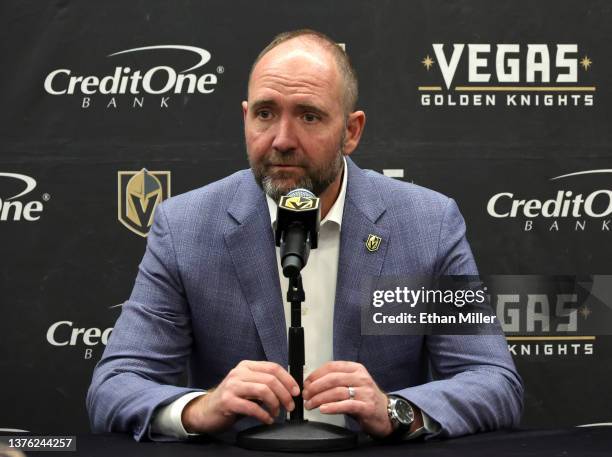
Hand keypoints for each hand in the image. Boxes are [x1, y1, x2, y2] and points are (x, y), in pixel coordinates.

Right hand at [181, 360, 299, 433]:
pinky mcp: (228, 401)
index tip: (296, 391)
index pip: (273, 367)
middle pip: (271, 379)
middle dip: (285, 394)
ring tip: (276, 413)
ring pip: (264, 390)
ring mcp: (232, 386)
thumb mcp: (248, 386)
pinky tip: (266, 419)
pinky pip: (252, 407)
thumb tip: (288, 389)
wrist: (206, 411)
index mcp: (246, 366)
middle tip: (289, 406)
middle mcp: (239, 373)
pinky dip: (264, 415)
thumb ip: (264, 383)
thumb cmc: (231, 399)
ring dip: (275, 404)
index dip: (288, 379)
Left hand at [302, 361, 393, 437]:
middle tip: (306, 395)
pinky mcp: (367, 407)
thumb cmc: (365, 399)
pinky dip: (332, 407)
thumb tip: (312, 383)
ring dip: (319, 399)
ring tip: (310, 404)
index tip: (306, 382)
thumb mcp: (352, 384)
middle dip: (315, 387)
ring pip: (337, 392)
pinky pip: (346, 405)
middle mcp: (361, 378)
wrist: (386, 413)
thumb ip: (336, 381)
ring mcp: (365, 392)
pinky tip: (323, 409)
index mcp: (356, 369)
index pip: (331, 366)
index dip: (316, 374)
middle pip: (332, 379)